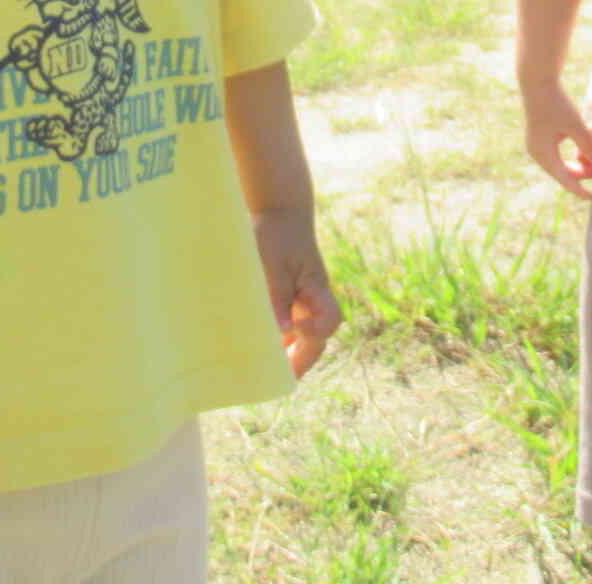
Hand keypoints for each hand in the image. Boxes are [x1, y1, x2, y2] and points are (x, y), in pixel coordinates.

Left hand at [251, 204, 341, 377]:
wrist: (280, 212)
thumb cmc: (276, 235)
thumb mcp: (273, 265)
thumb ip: (278, 297)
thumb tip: (282, 332)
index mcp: (317, 289)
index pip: (328, 322)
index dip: (313, 333)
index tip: (291, 330)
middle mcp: (315, 299)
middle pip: (318, 339)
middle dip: (301, 361)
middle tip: (279, 380)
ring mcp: (305, 300)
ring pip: (305, 336)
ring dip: (290, 353)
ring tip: (267, 373)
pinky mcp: (292, 298)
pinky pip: (292, 326)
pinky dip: (281, 340)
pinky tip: (263, 348)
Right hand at [523, 82, 591, 199]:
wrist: (538, 81)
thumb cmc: (555, 103)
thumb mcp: (574, 125)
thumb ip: (587, 145)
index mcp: (543, 154)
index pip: (564, 179)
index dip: (579, 190)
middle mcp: (538, 152)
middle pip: (564, 172)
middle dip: (583, 172)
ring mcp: (539, 144)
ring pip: (563, 162)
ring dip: (580, 160)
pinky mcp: (543, 136)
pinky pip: (560, 152)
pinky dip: (574, 151)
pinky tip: (586, 145)